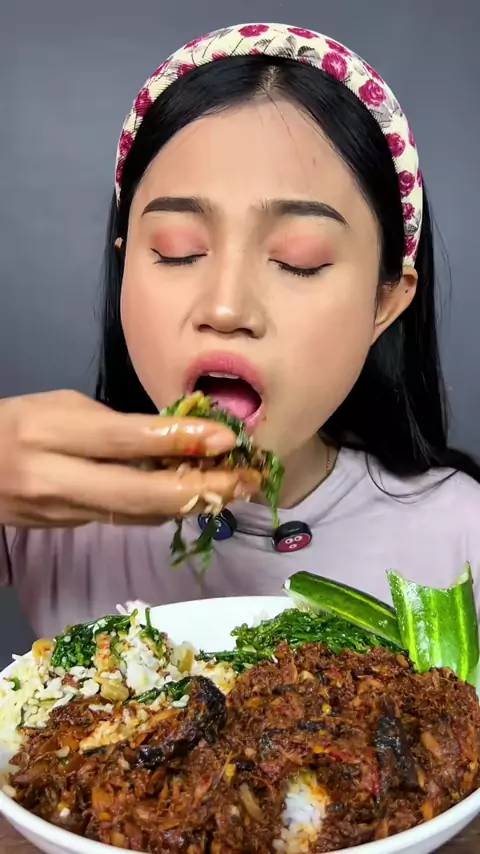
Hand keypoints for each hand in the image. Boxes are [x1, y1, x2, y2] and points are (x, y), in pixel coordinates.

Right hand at [0, 391, 258, 527]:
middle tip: (246, 482)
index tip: (226, 438)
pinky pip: (125, 520)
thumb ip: (113, 425)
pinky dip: (163, 510)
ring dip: (189, 504)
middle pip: (136, 494)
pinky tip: (194, 499)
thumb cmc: (20, 425)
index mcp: (48, 433)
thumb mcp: (61, 408)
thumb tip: (173, 439)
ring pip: (136, 515)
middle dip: (198, 489)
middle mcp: (54, 479)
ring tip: (235, 491)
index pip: (122, 439)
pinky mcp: (70, 529)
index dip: (177, 440)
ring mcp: (61, 512)